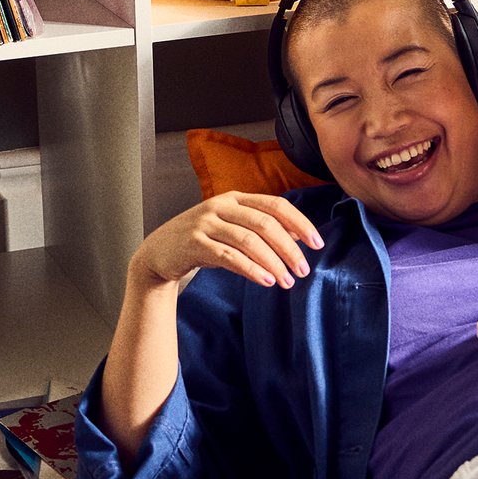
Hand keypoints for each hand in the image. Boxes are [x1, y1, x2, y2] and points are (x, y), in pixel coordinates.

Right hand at [131, 191, 323, 292]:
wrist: (159, 252)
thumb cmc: (202, 239)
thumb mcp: (231, 227)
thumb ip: (260, 226)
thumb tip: (297, 233)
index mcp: (235, 197)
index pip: (275, 205)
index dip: (299, 223)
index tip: (317, 243)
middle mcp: (221, 205)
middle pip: (265, 223)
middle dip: (288, 248)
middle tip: (303, 270)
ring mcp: (206, 223)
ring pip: (248, 240)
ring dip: (273, 262)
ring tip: (287, 281)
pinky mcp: (194, 243)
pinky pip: (228, 256)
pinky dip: (250, 269)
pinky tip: (265, 281)